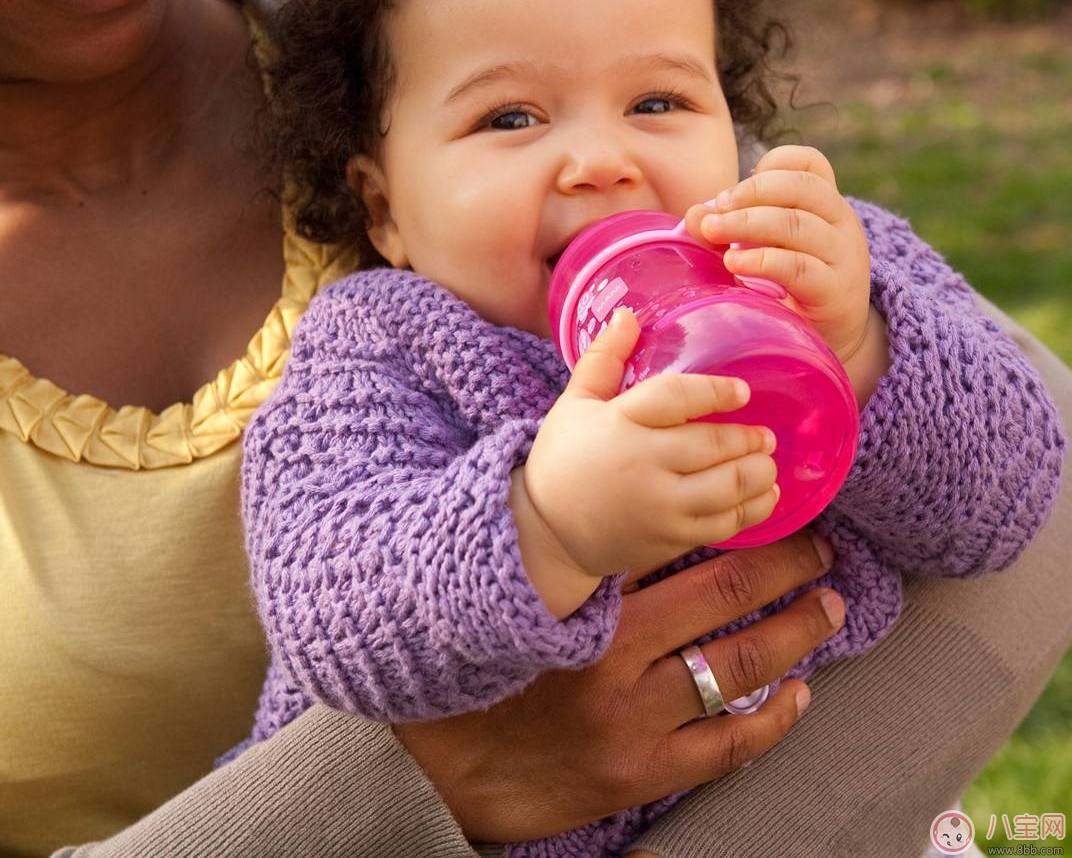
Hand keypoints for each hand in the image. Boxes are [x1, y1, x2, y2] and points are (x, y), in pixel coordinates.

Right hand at [395, 530, 844, 842]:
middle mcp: (616, 661)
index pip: (673, 548)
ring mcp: (635, 722)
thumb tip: (624, 508)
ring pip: (737, 667)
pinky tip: (800, 693)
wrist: (451, 772)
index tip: (766, 504)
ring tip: (828, 607)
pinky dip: (772, 719)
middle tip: (820, 548)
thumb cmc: (483, 673)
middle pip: (720, 597)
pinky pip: (726, 745)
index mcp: (584, 608)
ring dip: (793, 633)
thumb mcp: (518, 603)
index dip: (727, 523)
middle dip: (781, 567)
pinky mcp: (644, 773)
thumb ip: (570, 561)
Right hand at [512, 308, 778, 615]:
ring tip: (767, 460)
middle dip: (747, 438)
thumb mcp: (574, 403)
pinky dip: (752, 509)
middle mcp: (643, 464)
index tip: (742, 391)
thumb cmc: (562, 458)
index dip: (714, 391)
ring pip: (726, 486)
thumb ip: (604, 358)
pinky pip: (724, 525)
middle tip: (765, 433)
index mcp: (618, 424)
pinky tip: (765, 495)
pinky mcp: (670, 538)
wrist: (548, 530)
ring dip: (757, 472)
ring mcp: (659, 506)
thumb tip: (628, 314)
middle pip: (711, 444)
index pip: (675, 398)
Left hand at [684, 145, 877, 375]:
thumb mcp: (759, 247)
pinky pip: (799, 267)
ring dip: (747, 224)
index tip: (733, 193)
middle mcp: (840, 222)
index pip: (808, 162)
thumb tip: (693, 214)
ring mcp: (843, 256)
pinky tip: (732, 263)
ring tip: (713, 233)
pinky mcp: (836, 292)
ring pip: (798, 224)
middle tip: (715, 210)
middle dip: (750, 193)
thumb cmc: (787, 285)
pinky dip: (761, 261)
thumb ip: (727, 227)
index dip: (771, 166)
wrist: (829, 339)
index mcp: (824, 203)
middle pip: (802, 187)